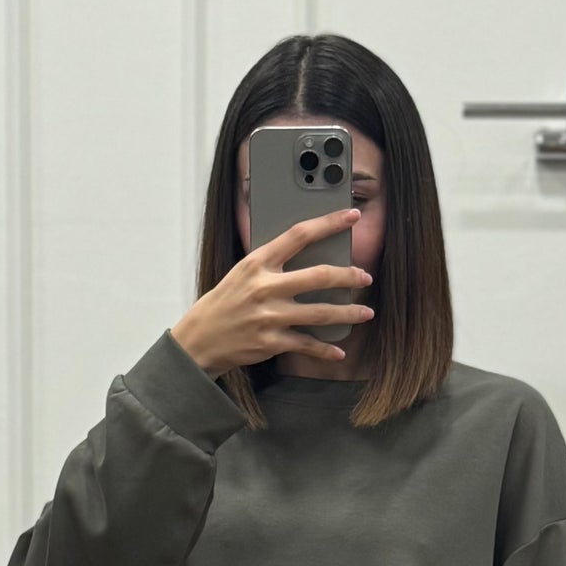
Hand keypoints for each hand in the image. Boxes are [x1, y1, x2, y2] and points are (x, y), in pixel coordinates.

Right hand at [172, 207, 373, 374]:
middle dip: (349, 276)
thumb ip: (272, 264)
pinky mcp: (271, 342)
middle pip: (319, 276)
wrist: (200, 338)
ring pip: (321, 313)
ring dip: (348, 313)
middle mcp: (265, 287)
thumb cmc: (225, 302)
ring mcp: (269, 316)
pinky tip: (339, 350)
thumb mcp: (243, 273)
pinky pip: (307, 344)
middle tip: (365, 277)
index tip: (352, 215)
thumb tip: (310, 255)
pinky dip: (326, 349)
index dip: (329, 222)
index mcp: (258, 263)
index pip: (299, 235)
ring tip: (366, 312)